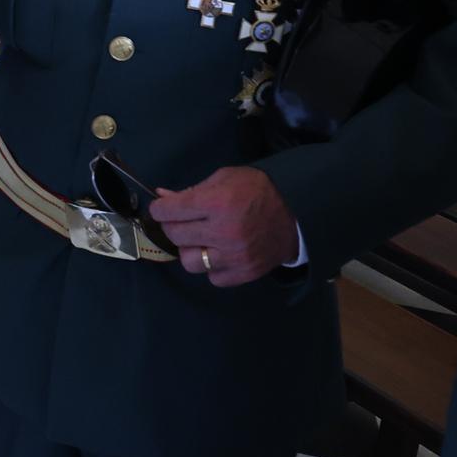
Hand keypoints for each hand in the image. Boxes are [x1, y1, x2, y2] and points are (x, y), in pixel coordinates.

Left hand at [150, 167, 297, 286]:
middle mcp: (223, 232)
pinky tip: (220, 253)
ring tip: (202, 240)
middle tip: (183, 221)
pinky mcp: (245, 273)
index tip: (161, 208)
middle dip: (173, 226)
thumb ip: (192, 190)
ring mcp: (234, 256)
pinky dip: (212, 267)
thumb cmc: (256, 190)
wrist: (297, 212)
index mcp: (217, 203)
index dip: (159, 209)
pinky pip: (213, 278)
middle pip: (175, 236)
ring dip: (191, 249)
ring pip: (189, 262)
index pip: (169, 211)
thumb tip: (162, 197)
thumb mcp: (224, 178)